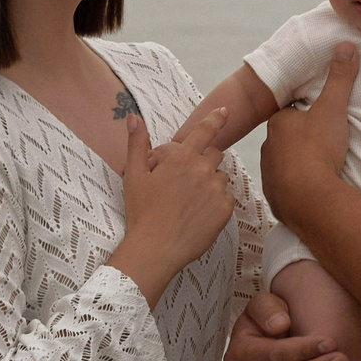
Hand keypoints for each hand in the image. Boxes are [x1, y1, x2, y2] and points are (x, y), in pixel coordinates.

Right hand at [109, 108, 233, 304]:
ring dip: (210, 183)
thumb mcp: (133, 176)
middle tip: (187, 180)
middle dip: (204, 162)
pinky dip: (217, 202)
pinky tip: (199, 213)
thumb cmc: (142, 212)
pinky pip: (227, 198)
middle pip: (215, 155)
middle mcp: (203, 170)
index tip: (225, 111)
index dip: (216, 118)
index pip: (205, 131)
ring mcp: (216, 190)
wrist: (155, 249)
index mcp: (182, 158)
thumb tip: (134, 117)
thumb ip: (137, 144)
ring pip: (221, 178)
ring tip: (190, 201)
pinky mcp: (224, 210)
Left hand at [260, 45, 354, 219]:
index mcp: (278, 123)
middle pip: (286, 139)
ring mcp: (269, 173)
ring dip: (298, 164)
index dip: (306, 115)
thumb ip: (339, 78)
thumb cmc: (318, 149)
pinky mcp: (274, 196)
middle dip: (302, 140)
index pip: (290, 113)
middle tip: (325, 144)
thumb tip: (345, 46)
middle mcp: (267, 147)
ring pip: (284, 163)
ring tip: (320, 168)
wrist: (309, 198)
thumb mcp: (333, 108)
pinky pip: (285, 187)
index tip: (321, 120)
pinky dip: (296, 187)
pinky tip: (312, 188)